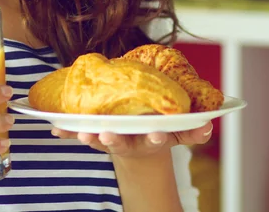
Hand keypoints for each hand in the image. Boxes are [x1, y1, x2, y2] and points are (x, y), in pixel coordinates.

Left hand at [51, 122, 213, 157]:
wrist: (139, 146)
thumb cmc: (159, 129)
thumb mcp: (178, 132)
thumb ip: (194, 130)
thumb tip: (212, 122)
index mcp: (151, 139)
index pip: (155, 140)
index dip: (155, 138)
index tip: (155, 135)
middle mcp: (131, 141)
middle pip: (123, 143)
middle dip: (115, 140)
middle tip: (108, 134)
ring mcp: (113, 139)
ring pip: (100, 140)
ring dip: (90, 136)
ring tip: (82, 133)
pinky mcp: (97, 135)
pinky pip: (80, 134)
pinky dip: (68, 132)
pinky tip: (55, 128)